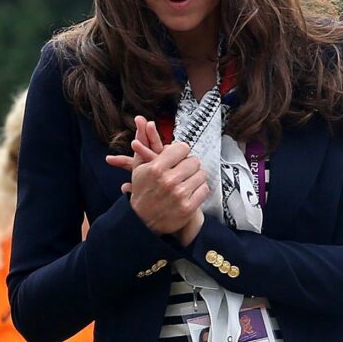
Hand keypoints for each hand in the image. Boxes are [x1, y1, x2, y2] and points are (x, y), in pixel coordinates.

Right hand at [109, 117, 208, 240]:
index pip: (182, 148)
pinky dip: (199, 190)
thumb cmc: (142, 191)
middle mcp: (169, 180)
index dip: (181, 152)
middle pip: (194, 161)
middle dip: (189, 165)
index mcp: (156, 167)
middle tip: (183, 171)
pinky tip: (190, 192)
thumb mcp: (138, 167)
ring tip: (187, 181)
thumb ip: (142, 143)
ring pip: (201, 175)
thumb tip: (143, 120)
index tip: (178, 158)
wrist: (142, 221)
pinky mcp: (188, 207)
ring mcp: (180, 194)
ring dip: (196, 177)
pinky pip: (204, 189)